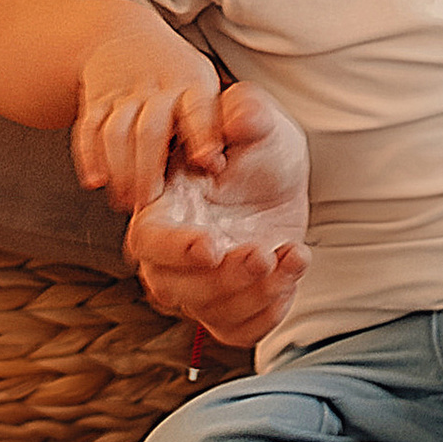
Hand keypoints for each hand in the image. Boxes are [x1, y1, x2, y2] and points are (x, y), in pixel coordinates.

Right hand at [71, 22, 224, 207]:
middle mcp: (157, 86)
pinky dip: (88, 156)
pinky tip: (94, 181)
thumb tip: (216, 166)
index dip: (203, 134)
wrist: (126, 38)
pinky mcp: (96, 99)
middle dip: (148, 168)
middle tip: (149, 202)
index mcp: (192, 83)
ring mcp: (123, 92)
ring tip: (123, 201)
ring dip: (118, 169)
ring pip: (116, 132)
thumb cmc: (178, 78)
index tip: (207, 162)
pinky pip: (88, 128)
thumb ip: (214, 124)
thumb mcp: (204, 87)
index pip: (198, 108)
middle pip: (150, 129)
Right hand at [122, 80, 310, 352]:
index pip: (150, 239)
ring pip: (209, 313)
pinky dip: (269, 312)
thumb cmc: (255, 142)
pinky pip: (239, 330)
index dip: (176, 249)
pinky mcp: (232, 302)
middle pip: (174, 287)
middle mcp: (175, 252)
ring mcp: (202, 282)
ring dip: (254, 294)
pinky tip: (292, 269)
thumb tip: (240, 119)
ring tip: (293, 255)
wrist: (278, 173)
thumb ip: (247, 111)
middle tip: (262, 254)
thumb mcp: (257, 117)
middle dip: (222, 279)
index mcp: (164, 206)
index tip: (213, 245)